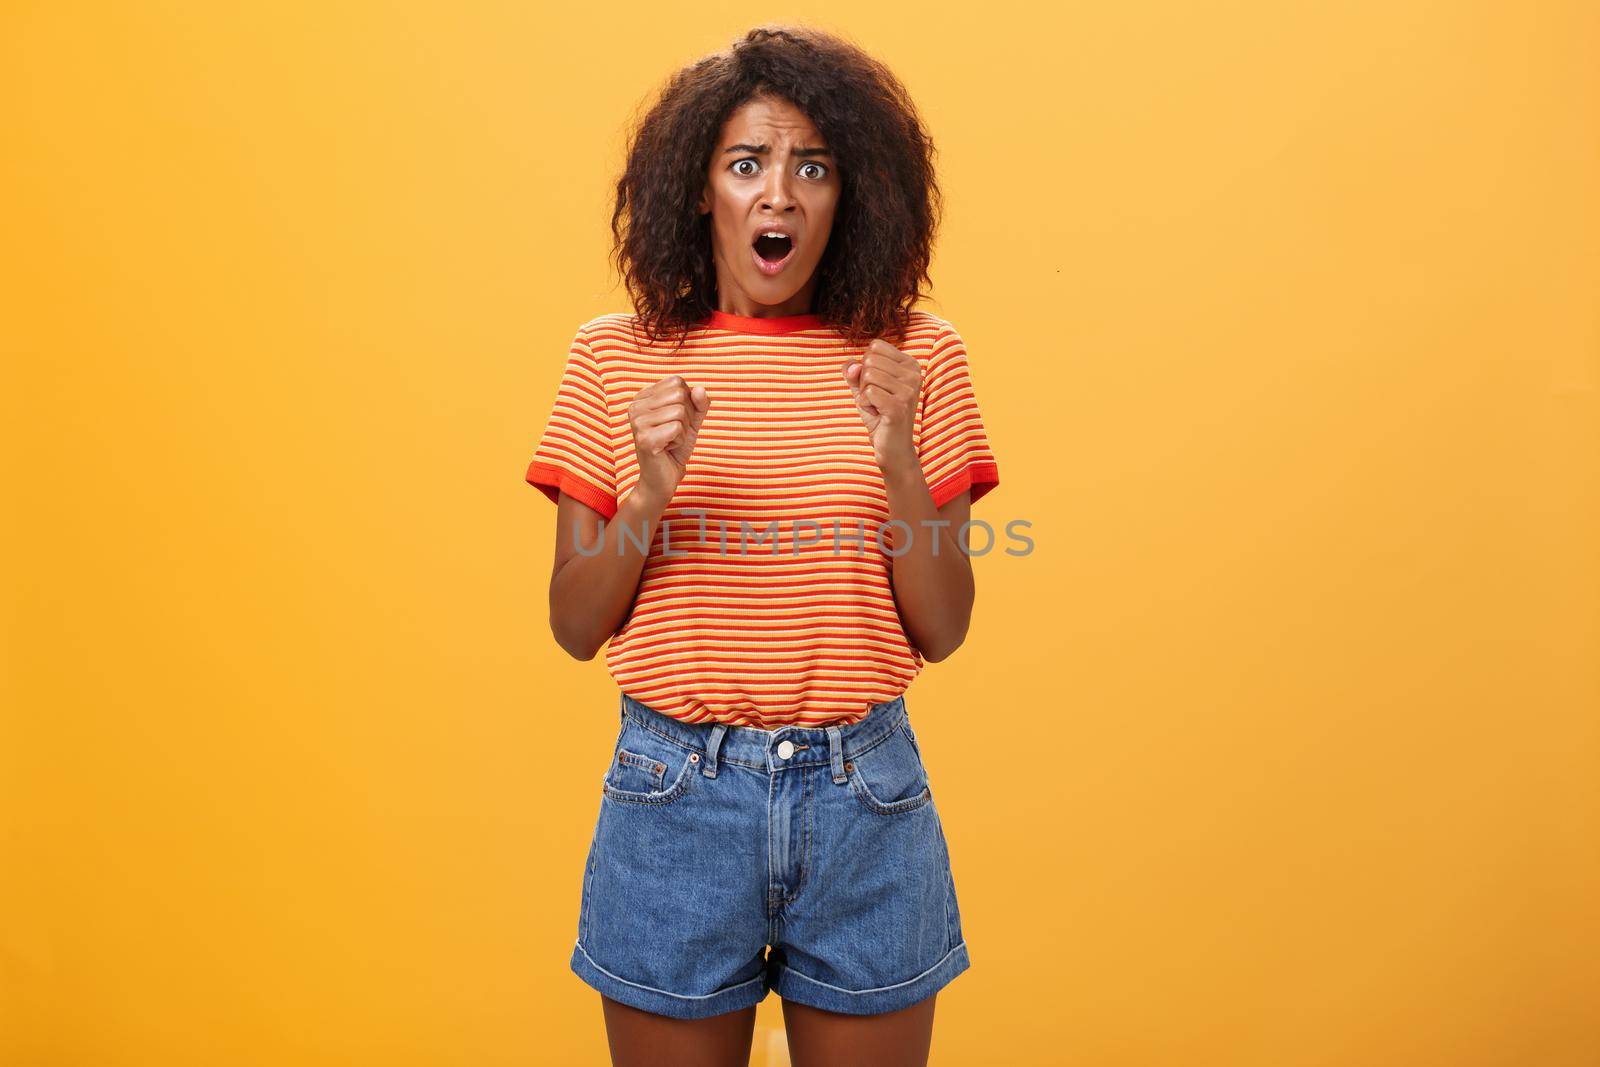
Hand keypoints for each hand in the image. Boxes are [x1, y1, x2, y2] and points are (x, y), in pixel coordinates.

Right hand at [628, 375, 710, 508]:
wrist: (664, 478)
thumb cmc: (675, 447)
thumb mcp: (692, 420)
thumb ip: (699, 402)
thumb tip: (700, 389)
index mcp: (642, 397)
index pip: (676, 381)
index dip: (687, 401)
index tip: (675, 420)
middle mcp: (635, 406)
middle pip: (679, 394)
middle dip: (687, 416)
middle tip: (674, 433)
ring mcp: (637, 422)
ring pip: (679, 411)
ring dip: (683, 430)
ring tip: (670, 441)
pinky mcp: (644, 438)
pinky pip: (677, 428)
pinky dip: (680, 440)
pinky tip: (668, 449)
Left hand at [842, 339, 920, 469]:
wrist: (892, 447)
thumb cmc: (879, 414)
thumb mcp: (863, 387)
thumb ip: (853, 371)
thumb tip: (852, 366)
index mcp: (910, 363)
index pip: (875, 346)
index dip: (866, 365)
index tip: (878, 385)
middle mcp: (914, 374)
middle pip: (869, 360)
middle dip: (864, 382)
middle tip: (877, 399)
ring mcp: (909, 390)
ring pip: (867, 375)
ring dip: (864, 394)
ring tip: (877, 406)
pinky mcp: (899, 406)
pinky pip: (867, 393)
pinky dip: (865, 405)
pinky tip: (878, 415)